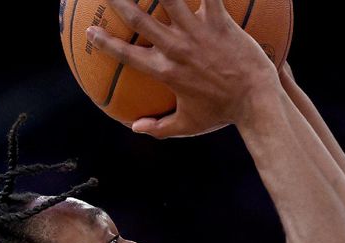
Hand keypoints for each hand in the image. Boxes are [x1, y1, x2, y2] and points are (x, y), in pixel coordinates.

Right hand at [86, 0, 280, 137]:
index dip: (105, 43)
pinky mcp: (219, 22)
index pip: (127, 55)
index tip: (90, 32)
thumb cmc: (222, 113)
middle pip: (139, 19)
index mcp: (164, 71)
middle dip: (118, 1)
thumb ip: (159, 128)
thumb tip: (135, 128)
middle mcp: (176, 49)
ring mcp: (197, 33)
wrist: (254, 102)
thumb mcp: (188, 125)